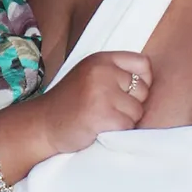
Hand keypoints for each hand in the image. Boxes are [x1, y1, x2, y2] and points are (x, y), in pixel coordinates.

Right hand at [31, 50, 152, 156]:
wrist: (42, 125)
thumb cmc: (69, 105)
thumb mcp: (90, 77)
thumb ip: (115, 74)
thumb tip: (149, 83)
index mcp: (101, 60)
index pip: (143, 64)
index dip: (143, 82)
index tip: (130, 94)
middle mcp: (103, 72)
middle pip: (143, 91)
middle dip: (132, 106)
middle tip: (108, 110)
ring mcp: (102, 93)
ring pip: (137, 111)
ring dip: (124, 121)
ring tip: (102, 120)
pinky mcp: (102, 115)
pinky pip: (127, 126)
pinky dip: (117, 132)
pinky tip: (100, 129)